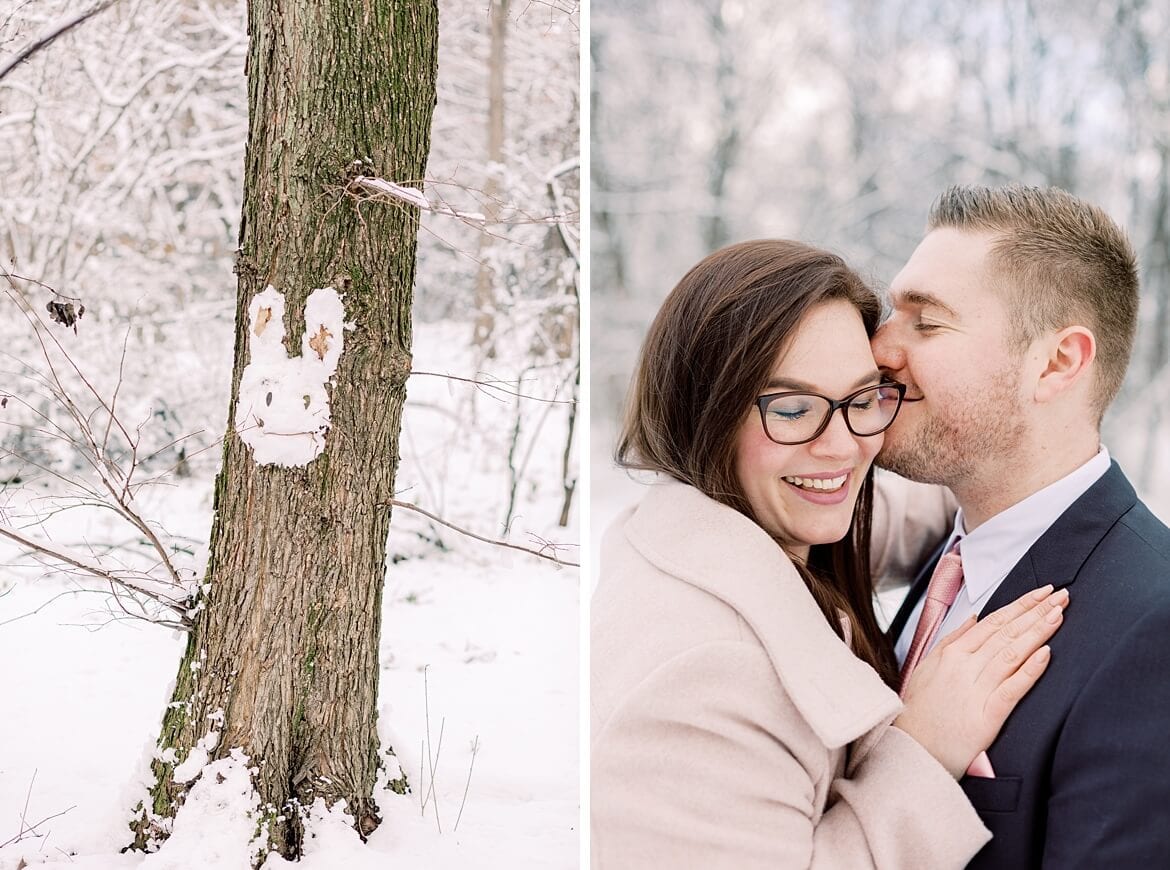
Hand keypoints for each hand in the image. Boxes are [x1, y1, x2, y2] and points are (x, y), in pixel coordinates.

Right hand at [894, 585, 1067, 777]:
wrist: (912, 750)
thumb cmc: (919, 712)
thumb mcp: (927, 667)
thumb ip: (952, 640)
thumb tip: (975, 618)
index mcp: (951, 653)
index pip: (993, 621)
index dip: (1021, 605)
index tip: (1042, 592)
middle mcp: (963, 666)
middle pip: (1006, 632)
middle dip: (1037, 611)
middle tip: (1061, 596)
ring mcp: (975, 690)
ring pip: (1012, 653)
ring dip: (1037, 632)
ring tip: (1059, 615)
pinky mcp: (986, 716)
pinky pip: (1011, 689)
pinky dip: (1029, 670)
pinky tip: (1046, 655)